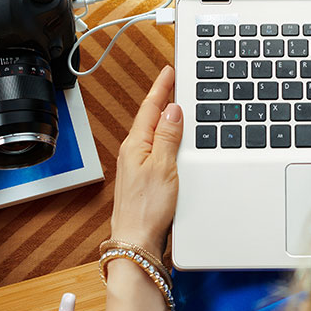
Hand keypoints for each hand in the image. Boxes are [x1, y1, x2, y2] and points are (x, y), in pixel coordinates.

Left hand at [110, 66, 181, 256]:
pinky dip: (166, 136)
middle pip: (150, 116)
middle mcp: (134, 152)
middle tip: (175, 80)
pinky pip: (156, 147)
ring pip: (154, 132)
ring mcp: (138, 165)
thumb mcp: (163, 166)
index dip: (162, 87)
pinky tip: (174, 138)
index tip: (169, 70)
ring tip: (176, 101)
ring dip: (165, 116)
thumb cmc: (147, 209)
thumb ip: (168, 136)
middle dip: (163, 96)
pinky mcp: (145, 177)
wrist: (137, 241)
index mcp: (136, 144)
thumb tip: (173, 109)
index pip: (151, 107)